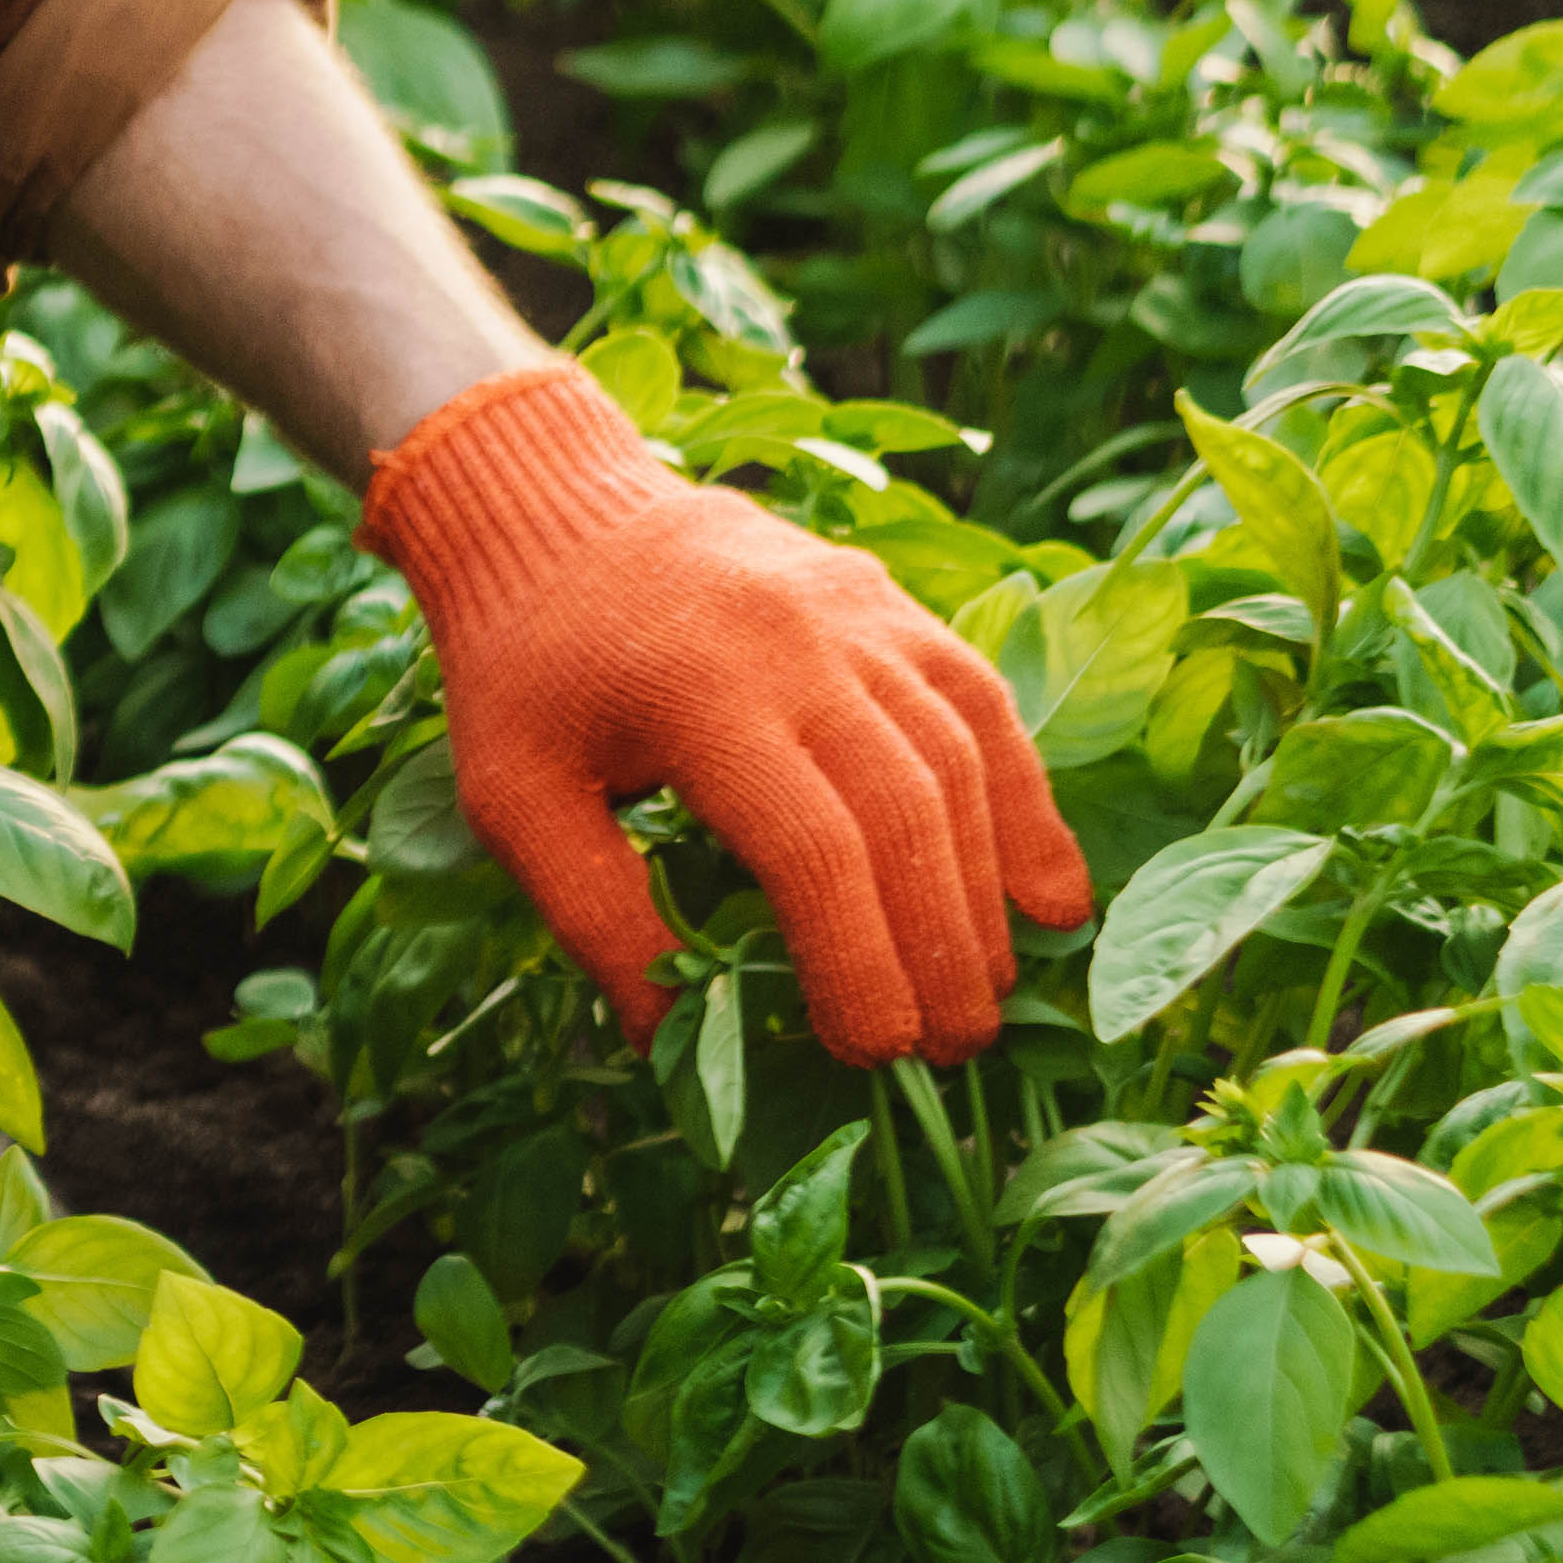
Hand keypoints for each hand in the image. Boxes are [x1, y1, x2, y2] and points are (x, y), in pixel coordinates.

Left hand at [363, 364, 1092, 1061]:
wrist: (551, 511)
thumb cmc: (525, 670)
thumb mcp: (513, 796)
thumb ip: (595, 916)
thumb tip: (675, 1040)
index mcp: (697, 694)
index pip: (814, 851)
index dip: (858, 961)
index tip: (873, 1052)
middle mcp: (798, 644)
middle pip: (907, 813)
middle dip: (941, 946)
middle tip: (952, 1049)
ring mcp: (859, 614)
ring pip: (962, 760)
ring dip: (990, 886)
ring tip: (993, 989)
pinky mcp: (893, 602)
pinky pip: (982, 705)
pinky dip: (1027, 800)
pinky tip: (1048, 890)